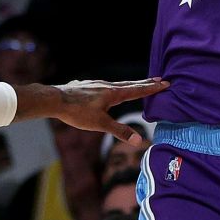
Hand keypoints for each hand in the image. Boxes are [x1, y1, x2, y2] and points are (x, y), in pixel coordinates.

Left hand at [17, 79, 169, 143]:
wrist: (55, 100)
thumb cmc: (77, 112)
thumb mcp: (100, 124)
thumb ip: (120, 131)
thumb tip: (139, 140)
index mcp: (113, 93)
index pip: (137, 90)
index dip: (152, 89)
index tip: (165, 83)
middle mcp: (107, 86)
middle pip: (130, 84)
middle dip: (145, 83)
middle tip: (158, 79)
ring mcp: (96, 84)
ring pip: (117, 84)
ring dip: (130, 84)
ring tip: (137, 84)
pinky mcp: (86, 86)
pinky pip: (105, 85)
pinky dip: (114, 86)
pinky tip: (108, 89)